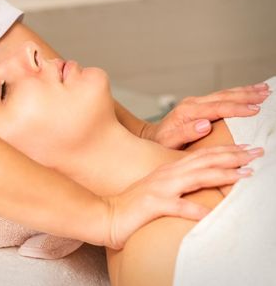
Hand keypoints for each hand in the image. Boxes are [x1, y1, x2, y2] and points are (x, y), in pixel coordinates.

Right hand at [103, 145, 262, 249]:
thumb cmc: (134, 204)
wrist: (106, 214)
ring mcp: (159, 188)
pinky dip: (192, 209)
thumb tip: (201, 181)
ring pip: (195, 178)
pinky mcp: (152, 205)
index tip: (248, 148)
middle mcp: (166, 175)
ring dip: (220, 175)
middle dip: (232, 157)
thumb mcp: (159, 188)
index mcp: (168, 169)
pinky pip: (176, 207)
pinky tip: (207, 214)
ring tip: (243, 174)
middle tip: (256, 153)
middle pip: (203, 162)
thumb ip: (178, 182)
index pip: (202, 156)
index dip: (226, 151)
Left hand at [141, 83, 270, 148]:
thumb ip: (185, 133)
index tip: (255, 110)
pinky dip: (237, 93)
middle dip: (246, 95)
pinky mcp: (199, 104)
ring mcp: (196, 102)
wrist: (152, 137)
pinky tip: (249, 92)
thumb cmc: (161, 143)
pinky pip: (221, 97)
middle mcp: (192, 103)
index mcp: (187, 112)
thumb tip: (204, 124)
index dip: (237, 109)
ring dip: (245, 91)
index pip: (217, 108)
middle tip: (267, 95)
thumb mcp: (169, 142)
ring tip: (264, 89)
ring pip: (224, 94)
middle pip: (223, 96)